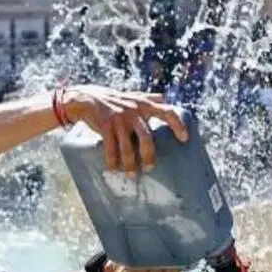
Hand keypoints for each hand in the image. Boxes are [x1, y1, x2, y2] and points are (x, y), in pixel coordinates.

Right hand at [61, 86, 188, 172]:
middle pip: (146, 137)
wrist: (87, 98)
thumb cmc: (114, 100)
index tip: (184, 139)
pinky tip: (112, 169)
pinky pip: (110, 148)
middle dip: (149, 155)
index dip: (177, 124)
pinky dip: (112, 161)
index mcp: (144, 104)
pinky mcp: (105, 125)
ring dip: (129, 163)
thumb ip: (148, 98)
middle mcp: (134, 110)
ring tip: (131, 175)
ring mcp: (119, 118)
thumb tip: (165, 98)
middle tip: (150, 168)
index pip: (167, 111)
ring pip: (127, 147)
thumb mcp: (133, 96)